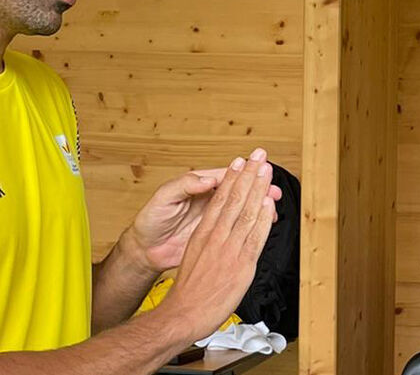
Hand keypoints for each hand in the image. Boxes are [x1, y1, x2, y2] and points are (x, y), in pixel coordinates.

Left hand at [128, 148, 281, 273]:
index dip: (243, 172)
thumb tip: (206, 179)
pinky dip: (251, 222)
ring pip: (242, 206)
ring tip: (274, 202)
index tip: (258, 168)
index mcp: (198, 187)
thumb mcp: (163, 199)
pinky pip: (237, 225)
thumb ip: (184, 185)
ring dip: (257, 202)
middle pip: (238, 188)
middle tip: (273, 184)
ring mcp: (213, 216)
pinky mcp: (214, 233)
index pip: (225, 176)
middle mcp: (208, 199)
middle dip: (257, 184)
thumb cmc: (150, 221)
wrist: (146, 250)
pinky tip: (262, 222)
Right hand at [161, 153, 276, 339]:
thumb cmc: (189, 289)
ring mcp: (228, 249)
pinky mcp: (240, 264)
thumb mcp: (195, 255)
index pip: (220, 198)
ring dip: (258, 189)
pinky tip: (268, 205)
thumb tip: (224, 230)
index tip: (241, 162)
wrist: (182, 313)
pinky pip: (254, 236)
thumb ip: (210, 239)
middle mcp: (215, 236)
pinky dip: (262, 219)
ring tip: (267, 171)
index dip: (232, 178)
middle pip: (234, 199)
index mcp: (203, 233)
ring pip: (246, 212)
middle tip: (259, 156)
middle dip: (248, 174)